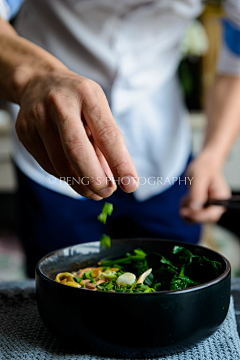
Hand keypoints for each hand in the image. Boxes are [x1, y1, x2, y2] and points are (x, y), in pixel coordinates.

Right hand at [15, 68, 138, 199]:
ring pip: (60, 163)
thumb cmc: (77, 101)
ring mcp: (38, 117)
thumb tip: (113, 181)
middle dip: (95, 179)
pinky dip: (65, 177)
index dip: (120, 163)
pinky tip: (76, 178)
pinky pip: (48, 165)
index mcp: (87, 95)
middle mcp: (60, 103)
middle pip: (77, 150)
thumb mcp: (97, 110)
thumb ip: (106, 143)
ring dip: (80, 184)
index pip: (107, 134)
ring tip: (94, 192)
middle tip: (107, 192)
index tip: (130, 185)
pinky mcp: (24, 132)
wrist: (38, 83)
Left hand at [180, 155, 230, 222]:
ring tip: (186, 197)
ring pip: (195, 218)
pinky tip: (186, 199)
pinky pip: (191, 214)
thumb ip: (197, 193)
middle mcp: (216, 204)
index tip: (187, 210)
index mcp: (221, 198)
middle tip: (185, 200)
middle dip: (191, 213)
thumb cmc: (204, 167)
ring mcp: (209, 206)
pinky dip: (185, 209)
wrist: (204, 164)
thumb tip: (195, 208)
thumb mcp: (199, 178)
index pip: (212, 216)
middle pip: (203, 219)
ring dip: (186, 210)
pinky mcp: (202, 206)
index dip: (198, 216)